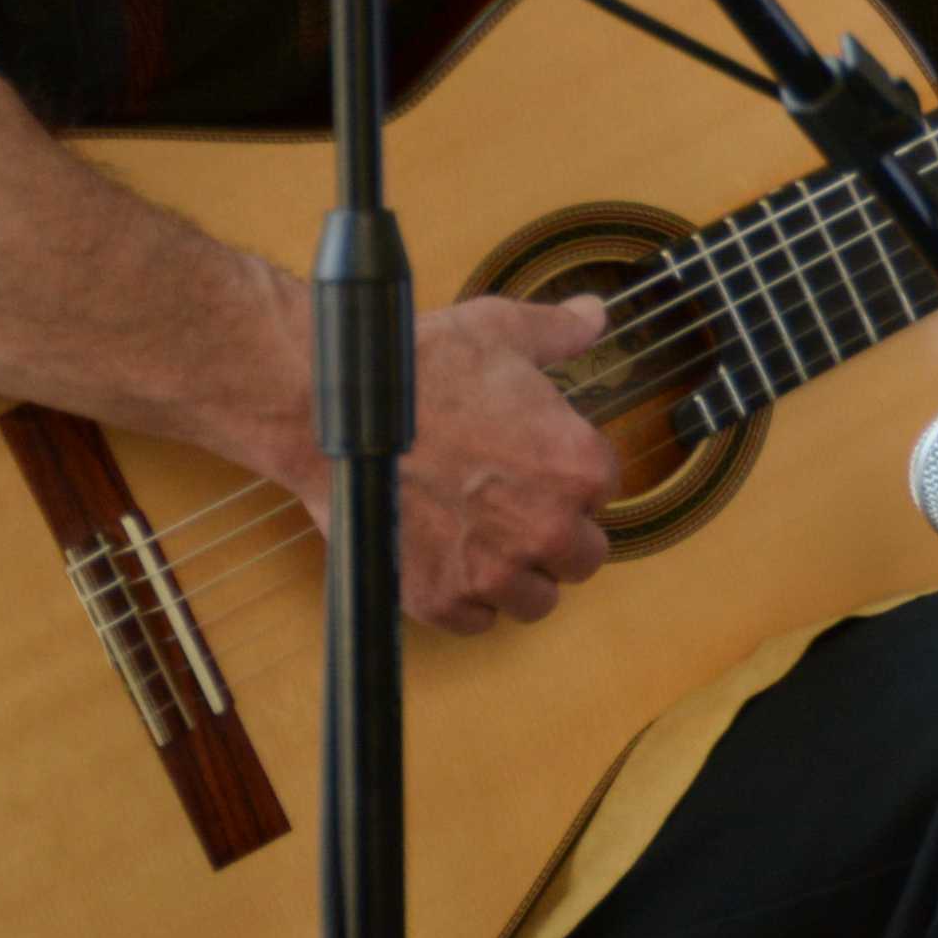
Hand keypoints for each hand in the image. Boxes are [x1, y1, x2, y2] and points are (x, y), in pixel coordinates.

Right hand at [306, 291, 619, 633]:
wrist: (332, 406)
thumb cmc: (417, 365)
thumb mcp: (501, 330)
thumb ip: (559, 331)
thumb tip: (594, 313)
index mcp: (577, 466)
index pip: (604, 495)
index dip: (570, 481)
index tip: (538, 471)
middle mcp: (547, 527)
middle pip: (582, 557)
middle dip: (555, 536)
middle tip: (514, 511)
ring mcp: (493, 570)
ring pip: (536, 600)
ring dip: (517, 577)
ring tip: (483, 542)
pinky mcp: (440, 598)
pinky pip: (478, 623)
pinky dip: (466, 601)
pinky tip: (447, 563)